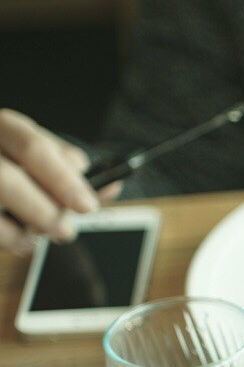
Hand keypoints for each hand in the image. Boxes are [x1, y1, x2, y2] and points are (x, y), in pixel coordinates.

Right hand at [0, 110, 118, 254]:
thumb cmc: (18, 165)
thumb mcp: (41, 157)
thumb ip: (71, 171)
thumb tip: (111, 186)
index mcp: (6, 128)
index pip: (33, 147)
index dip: (62, 179)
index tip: (87, 206)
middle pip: (6, 179)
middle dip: (43, 211)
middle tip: (65, 231)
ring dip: (22, 229)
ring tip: (41, 235)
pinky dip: (8, 237)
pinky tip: (20, 238)